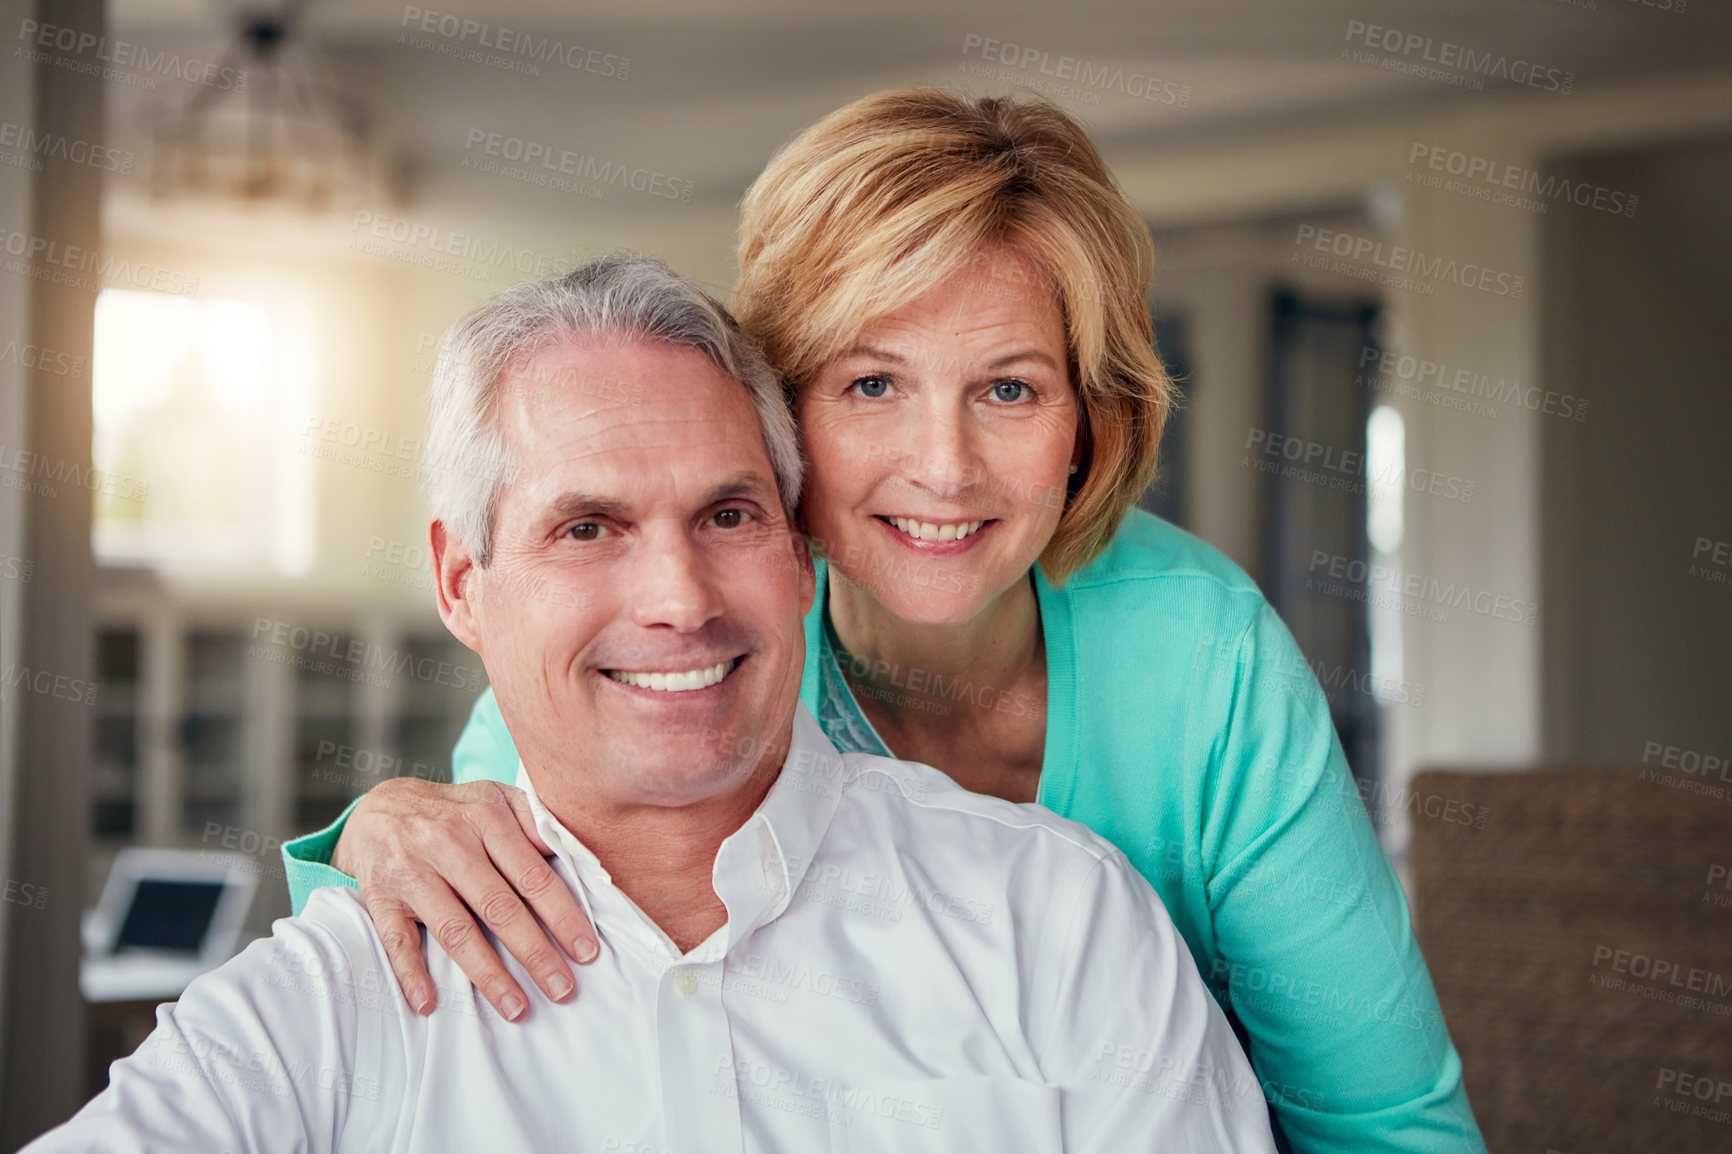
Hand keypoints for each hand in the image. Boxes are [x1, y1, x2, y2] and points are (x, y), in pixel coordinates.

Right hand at [332, 777, 599, 1021]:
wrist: (380, 807)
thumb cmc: (455, 812)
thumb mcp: (498, 799)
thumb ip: (537, 821)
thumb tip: (577, 855)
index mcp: (486, 820)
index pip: (533, 877)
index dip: (562, 916)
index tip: (586, 951)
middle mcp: (448, 844)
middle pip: (499, 909)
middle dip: (535, 954)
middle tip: (563, 990)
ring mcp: (412, 872)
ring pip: (455, 932)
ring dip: (488, 975)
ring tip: (517, 1008)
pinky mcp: (381, 897)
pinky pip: (397, 941)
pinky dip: (411, 974)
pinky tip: (430, 1004)